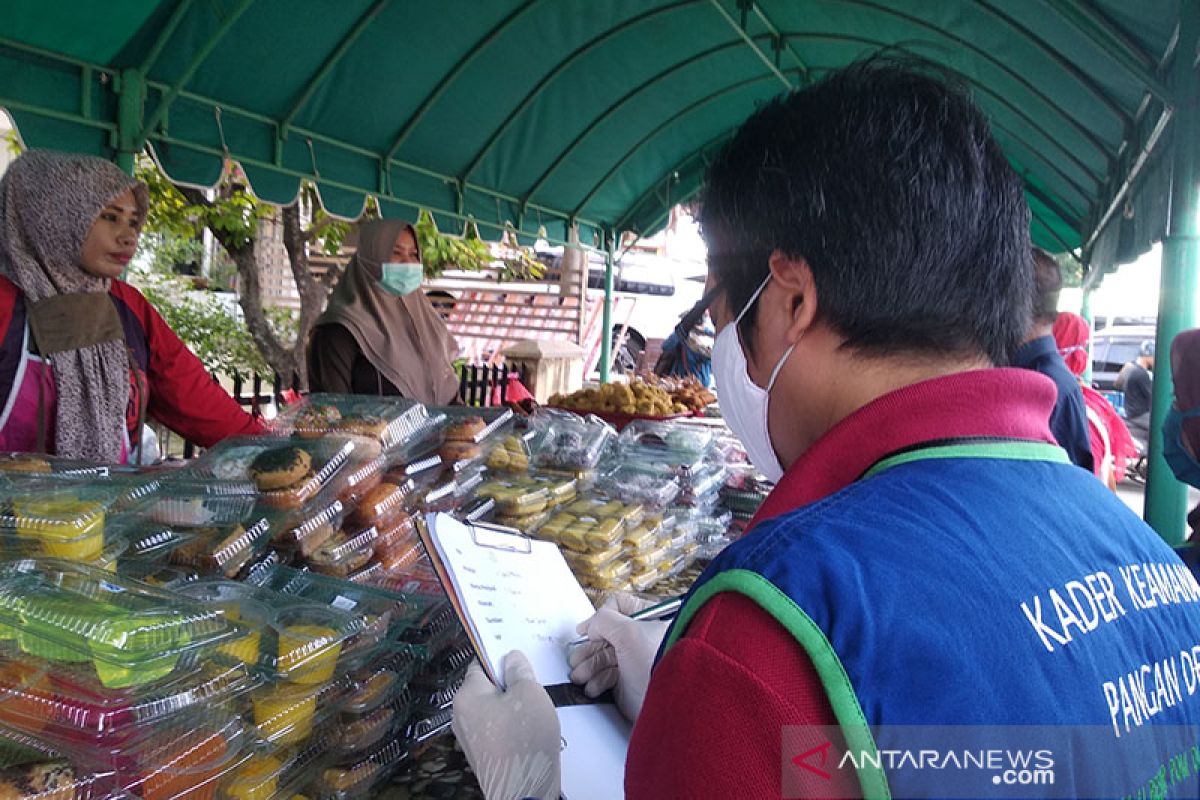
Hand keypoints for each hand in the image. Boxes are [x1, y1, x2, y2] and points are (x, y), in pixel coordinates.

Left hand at [452, 651, 560, 799]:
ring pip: (494, 709)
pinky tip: (529, 732)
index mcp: (466, 696)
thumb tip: (512, 658)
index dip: (501, 657)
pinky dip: (512, 726)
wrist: (523, 790)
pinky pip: (497, 729)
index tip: (517, 656)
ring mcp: (470, 738)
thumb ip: (520, 670)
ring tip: (534, 713)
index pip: (480, 664)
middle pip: (487, 688)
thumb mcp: (530, 693)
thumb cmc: (524, 741)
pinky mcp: (483, 754)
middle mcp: (462, 716)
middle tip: (532, 687)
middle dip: (510, 685)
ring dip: (513, 707)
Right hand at [567, 592, 669, 722]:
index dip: (602, 616)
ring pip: (602, 656)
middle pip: (606, 634)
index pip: (621, 606)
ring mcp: (635, 660)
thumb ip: (604, 620)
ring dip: (588, 666)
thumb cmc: (659, 666)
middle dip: (589, 647)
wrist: (667, 705)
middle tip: (578, 657)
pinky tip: (594, 687)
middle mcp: (643, 638)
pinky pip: (605, 676)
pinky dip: (595, 681)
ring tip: (581, 675)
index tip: (588, 629)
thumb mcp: (629, 632)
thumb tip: (592, 626)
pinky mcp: (628, 682)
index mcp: (651, 619)